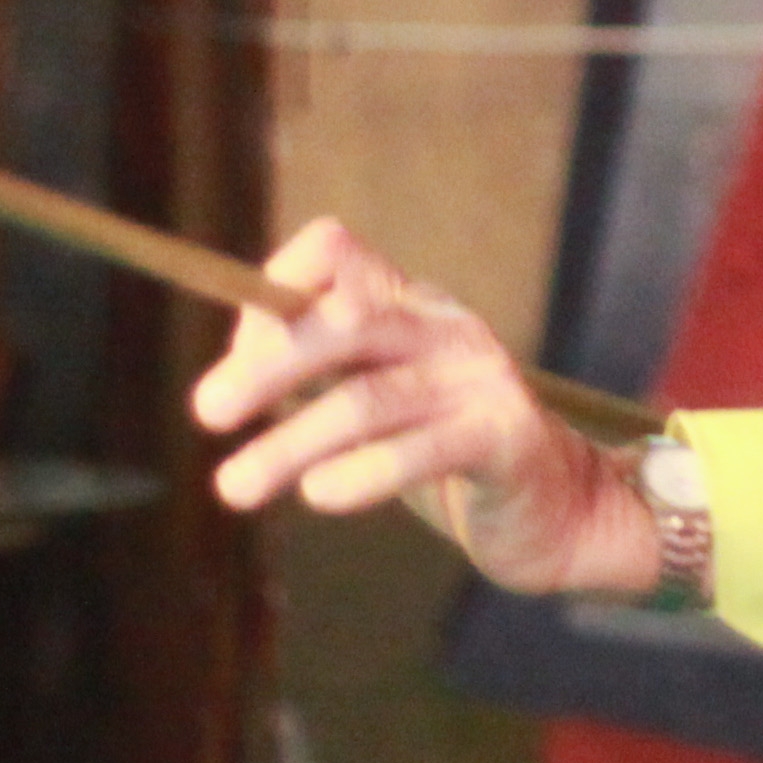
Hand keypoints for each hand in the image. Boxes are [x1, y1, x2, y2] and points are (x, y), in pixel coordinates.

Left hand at [193, 217, 655, 597]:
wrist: (555, 512)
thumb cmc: (442, 453)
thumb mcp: (372, 403)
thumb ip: (314, 378)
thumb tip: (229, 378)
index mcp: (408, 304)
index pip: (336, 250)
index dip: (275, 289)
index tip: (234, 355)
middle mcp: (444, 327)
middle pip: (346, 318)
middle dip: (268, 365)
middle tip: (207, 413)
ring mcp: (480, 380)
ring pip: (369, 399)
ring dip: (290, 444)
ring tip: (234, 488)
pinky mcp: (505, 441)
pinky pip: (423, 450)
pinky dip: (362, 474)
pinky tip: (318, 497)